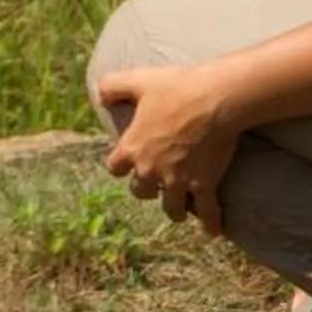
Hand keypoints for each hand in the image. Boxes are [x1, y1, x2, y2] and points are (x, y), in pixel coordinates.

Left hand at [90, 63, 238, 234]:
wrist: (212, 98)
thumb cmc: (175, 88)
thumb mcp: (137, 81)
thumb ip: (113, 86)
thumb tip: (99, 94)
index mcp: (131, 148)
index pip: (115, 168)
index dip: (121, 166)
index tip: (128, 165)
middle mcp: (150, 170)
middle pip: (142, 191)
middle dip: (148, 189)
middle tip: (158, 185)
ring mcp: (177, 180)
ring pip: (171, 208)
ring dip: (174, 209)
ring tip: (180, 210)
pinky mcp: (204, 184)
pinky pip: (206, 212)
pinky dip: (211, 223)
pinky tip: (213, 231)